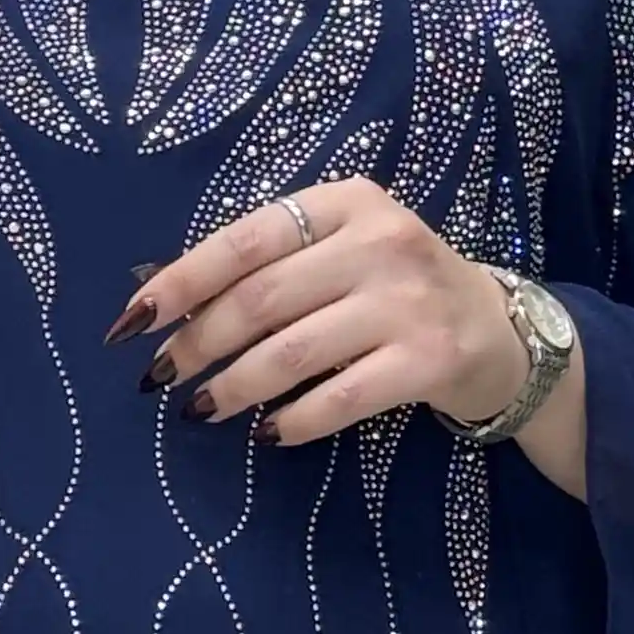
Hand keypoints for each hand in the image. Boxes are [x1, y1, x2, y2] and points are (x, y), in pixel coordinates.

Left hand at [105, 175, 535, 444]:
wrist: (498, 331)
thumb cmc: (396, 287)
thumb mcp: (343, 249)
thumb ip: (273, 262)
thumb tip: (164, 299)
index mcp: (346, 202)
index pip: (245, 238)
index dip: (182, 280)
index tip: (134, 318)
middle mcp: (380, 243)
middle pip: (261, 299)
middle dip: (198, 343)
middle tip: (162, 375)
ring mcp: (407, 303)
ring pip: (291, 352)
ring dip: (233, 386)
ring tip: (201, 408)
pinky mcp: (429, 361)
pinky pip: (339, 399)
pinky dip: (292, 420)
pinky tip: (266, 431)